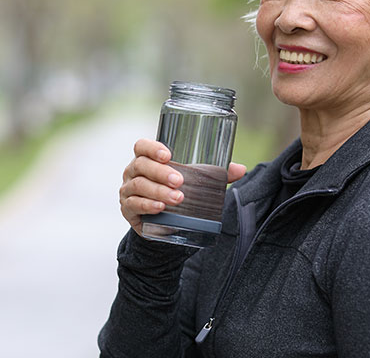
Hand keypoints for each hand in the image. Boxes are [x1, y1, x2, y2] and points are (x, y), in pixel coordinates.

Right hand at [119, 138, 246, 235]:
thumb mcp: (194, 182)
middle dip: (161, 172)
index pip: (142, 146)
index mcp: (148, 159)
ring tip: (177, 198)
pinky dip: (147, 205)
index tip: (168, 155)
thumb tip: (241, 169)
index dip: (152, 148)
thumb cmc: (177, 192)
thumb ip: (215, 175)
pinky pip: (133, 205)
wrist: (163, 223)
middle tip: (180, 181)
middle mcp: (134, 172)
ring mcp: (128, 190)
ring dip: (158, 191)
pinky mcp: (128, 210)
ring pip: (139, 186)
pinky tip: (160, 207)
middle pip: (141, 165)